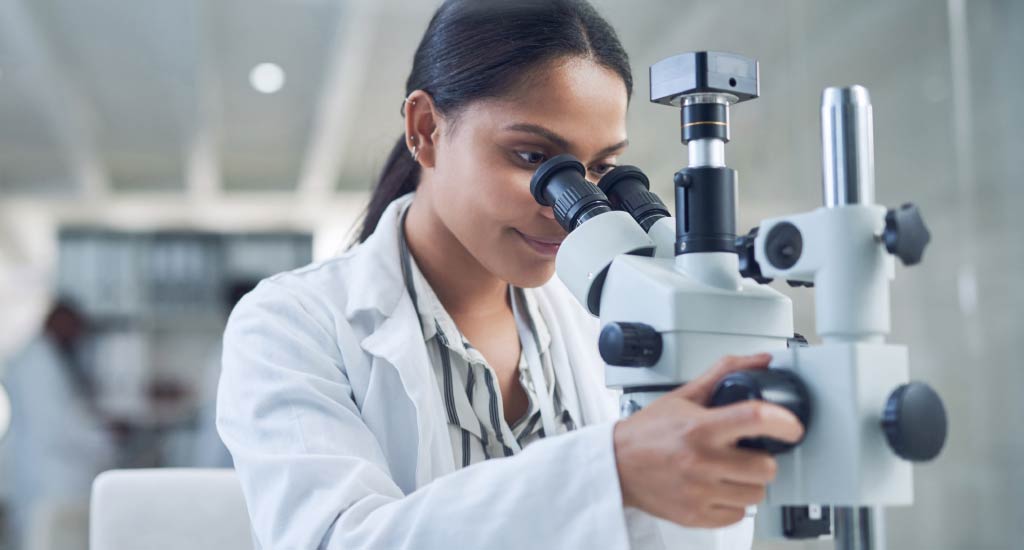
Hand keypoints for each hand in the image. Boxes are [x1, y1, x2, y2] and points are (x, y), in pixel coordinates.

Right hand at [612, 353, 803, 527]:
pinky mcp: (696, 516)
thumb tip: (759, 361)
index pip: (755, 418)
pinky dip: (733, 503)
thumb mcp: (684, 397)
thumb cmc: (647, 432)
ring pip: (756, 495)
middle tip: (747, 453)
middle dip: (763, 459)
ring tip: (730, 471)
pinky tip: (718, 488)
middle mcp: (700, 461)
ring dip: (749, 483)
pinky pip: (738, 515)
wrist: (616, 466)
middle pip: (766, 467)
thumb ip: (723, 374)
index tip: (792, 426)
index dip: (784, 422)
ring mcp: (699, 492)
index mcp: (699, 428)